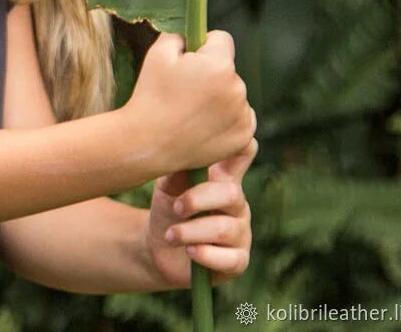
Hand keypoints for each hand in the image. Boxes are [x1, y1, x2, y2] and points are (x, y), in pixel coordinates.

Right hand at [124, 30, 255, 173]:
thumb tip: (192, 34)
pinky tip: (204, 126)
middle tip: (184, 91)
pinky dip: (227, 121)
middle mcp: (238, 89)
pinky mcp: (242, 138)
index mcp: (220, 65)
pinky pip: (241, 119)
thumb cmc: (150, 95)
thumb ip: (180, 35)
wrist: (147, 143)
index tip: (188, 60)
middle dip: (211, 75)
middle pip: (228, 70)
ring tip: (191, 112)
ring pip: (235, 95)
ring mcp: (243, 116)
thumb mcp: (157, 53)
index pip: (222, 39)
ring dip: (220, 98)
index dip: (203, 46)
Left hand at [142, 124, 256, 288]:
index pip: (242, 156)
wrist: (158, 249)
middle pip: (232, 193)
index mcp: (223, 180)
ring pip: (225, 228)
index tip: (231, 138)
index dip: (242, 146)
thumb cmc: (168, 211)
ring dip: (191, 231)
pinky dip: (205, 255)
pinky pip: (230, 259)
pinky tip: (190, 251)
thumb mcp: (167, 187)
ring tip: (171, 235)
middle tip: (175, 207)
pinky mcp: (238, 261)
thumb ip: (178, 170)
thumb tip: (180, 149)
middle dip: (198, 199)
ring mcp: (241, 233)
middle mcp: (237, 204)